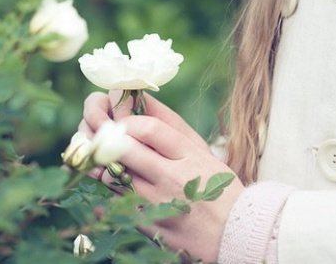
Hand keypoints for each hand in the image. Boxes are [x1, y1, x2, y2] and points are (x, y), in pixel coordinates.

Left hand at [80, 91, 243, 261]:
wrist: (236, 234)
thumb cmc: (218, 188)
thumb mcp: (203, 153)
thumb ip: (172, 131)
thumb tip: (137, 101)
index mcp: (190, 156)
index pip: (148, 128)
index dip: (127, 119)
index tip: (121, 118)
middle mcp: (172, 177)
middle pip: (123, 148)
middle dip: (105, 134)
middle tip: (99, 128)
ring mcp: (158, 203)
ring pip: (112, 175)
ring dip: (103, 162)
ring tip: (106, 156)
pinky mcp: (148, 225)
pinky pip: (113, 201)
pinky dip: (106, 187)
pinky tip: (110, 179)